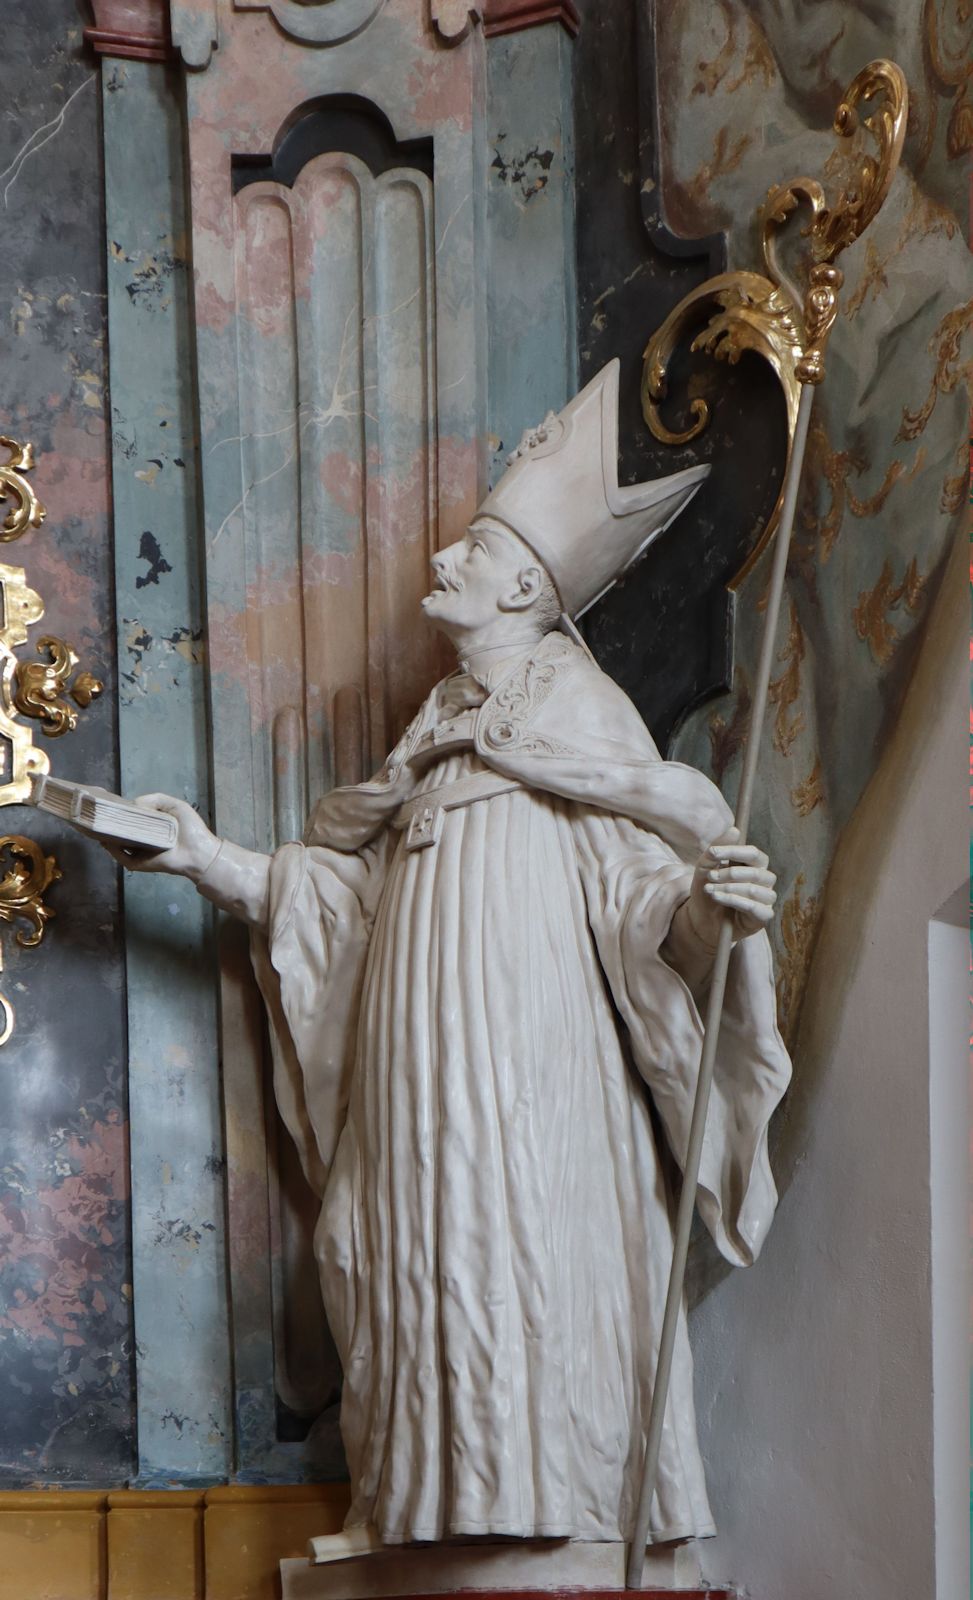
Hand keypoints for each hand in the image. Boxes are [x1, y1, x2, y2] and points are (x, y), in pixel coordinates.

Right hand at [100, 793, 220, 879]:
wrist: (199, 852)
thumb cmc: (190, 829)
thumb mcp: (175, 806)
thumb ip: (156, 799)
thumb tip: (133, 804)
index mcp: (151, 826)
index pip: (131, 819)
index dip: (120, 812)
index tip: (108, 805)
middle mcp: (143, 839)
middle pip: (121, 832)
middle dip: (110, 824)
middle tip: (98, 815)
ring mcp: (140, 852)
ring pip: (118, 845)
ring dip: (107, 837)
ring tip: (97, 826)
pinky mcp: (139, 864)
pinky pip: (122, 857)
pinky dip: (113, 851)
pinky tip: (106, 840)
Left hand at [685, 826, 776, 945]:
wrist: (701, 918)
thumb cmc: (708, 888)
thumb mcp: (706, 866)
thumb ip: (718, 848)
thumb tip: (735, 830)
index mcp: (755, 865)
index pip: (754, 854)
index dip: (734, 851)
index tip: (713, 853)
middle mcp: (764, 881)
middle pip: (756, 872)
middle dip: (729, 873)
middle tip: (710, 876)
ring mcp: (766, 899)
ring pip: (754, 890)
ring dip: (729, 888)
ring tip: (710, 890)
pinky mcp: (763, 916)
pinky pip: (754, 907)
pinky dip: (734, 900)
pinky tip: (719, 899)